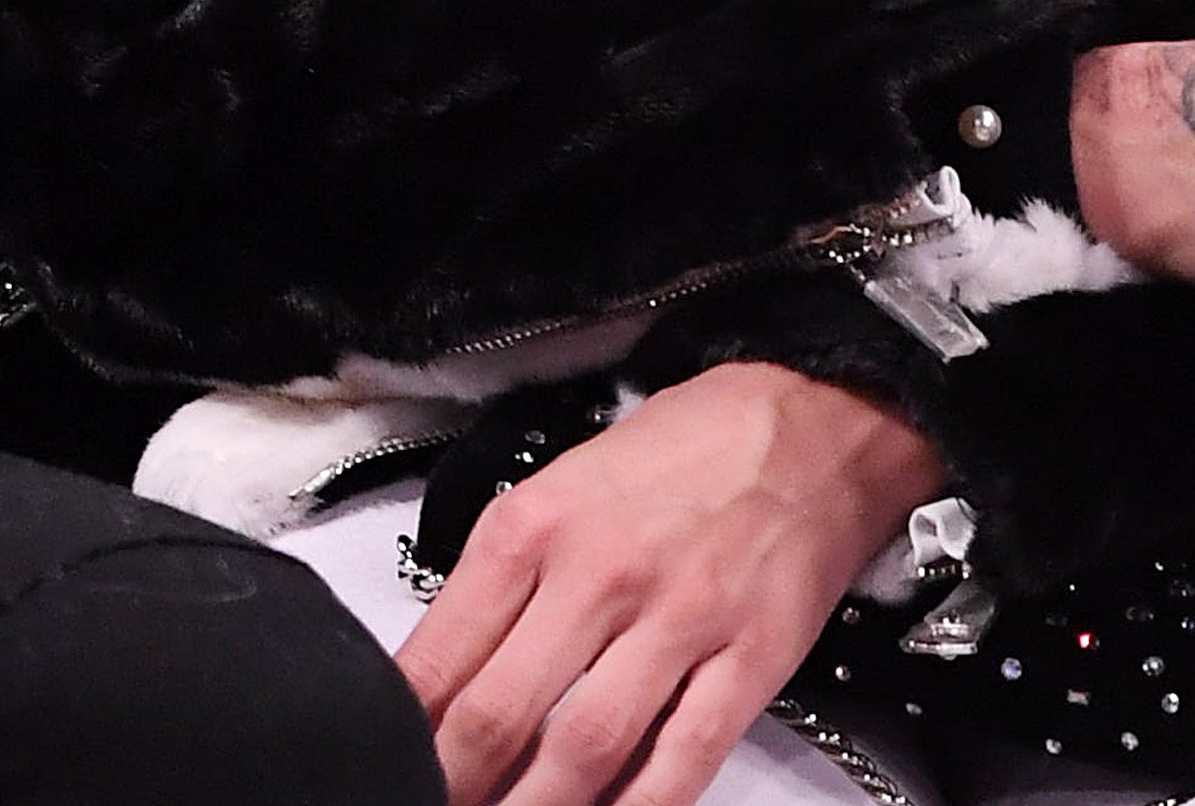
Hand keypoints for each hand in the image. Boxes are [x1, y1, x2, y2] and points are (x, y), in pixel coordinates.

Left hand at [403, 364, 944, 805]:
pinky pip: (683, 759)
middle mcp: (596, 575)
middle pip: (501, 713)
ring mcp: (677, 622)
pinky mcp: (750, 661)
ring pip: (586, 747)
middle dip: (459, 784)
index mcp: (531, 528)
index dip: (409, 732)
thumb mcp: (555, 492)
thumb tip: (444, 678)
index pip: (442, 654)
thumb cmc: (674, 457)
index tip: (391, 765)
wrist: (803, 424)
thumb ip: (501, 582)